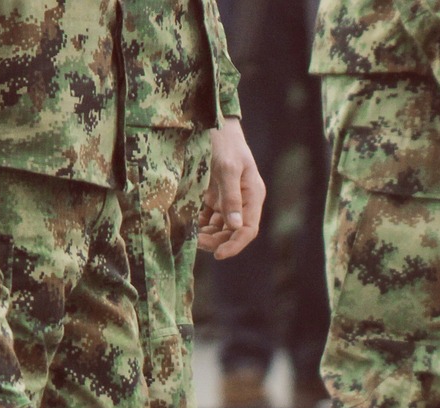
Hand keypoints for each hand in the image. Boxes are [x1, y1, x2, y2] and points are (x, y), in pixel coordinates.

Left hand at [198, 117, 266, 258]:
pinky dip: (199, 224)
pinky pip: (208, 218)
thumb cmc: (224, 141)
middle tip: (196, 242)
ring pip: (220, 228)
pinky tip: (187, 226)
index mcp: (253, 195)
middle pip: (233, 232)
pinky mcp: (214, 196)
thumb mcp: (227, 167)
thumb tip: (235, 226)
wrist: (212, 121)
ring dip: (207, 235)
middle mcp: (243, 201)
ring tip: (190, 236)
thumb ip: (231, 197)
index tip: (218, 254)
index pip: (249, 229)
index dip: (235, 245)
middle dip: (217, 241)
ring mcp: (228, 199)